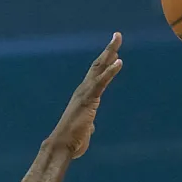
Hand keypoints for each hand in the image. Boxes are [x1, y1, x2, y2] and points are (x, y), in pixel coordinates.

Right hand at [48, 33, 123, 158]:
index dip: (106, 61)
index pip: (97, 74)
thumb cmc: (73, 141)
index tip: (115, 50)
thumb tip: (90, 125)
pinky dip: (110, 71)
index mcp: (85, 96)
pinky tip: (119, 61)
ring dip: (109, 53)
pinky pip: (101, 82)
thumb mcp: (85, 129)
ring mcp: (85, 93)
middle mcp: (83, 90)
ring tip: (117, 39)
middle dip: (109, 50)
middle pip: (98, 65)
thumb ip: (89, 124)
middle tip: (117, 35)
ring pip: (98, 68)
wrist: (62, 146)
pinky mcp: (88, 100)